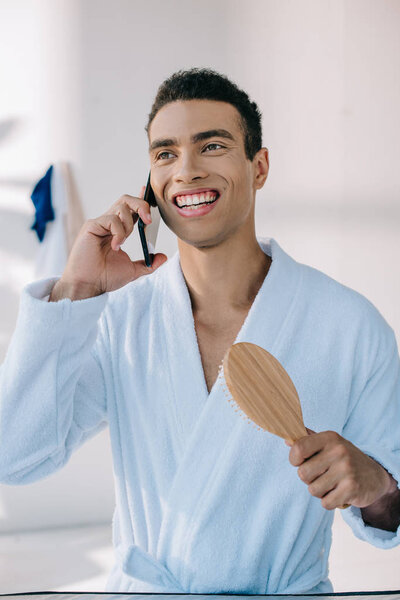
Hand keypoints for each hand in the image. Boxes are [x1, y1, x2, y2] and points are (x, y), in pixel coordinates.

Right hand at [50, 187, 166, 299]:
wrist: (88, 286)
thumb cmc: (105, 278)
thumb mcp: (133, 271)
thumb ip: (148, 264)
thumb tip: (163, 257)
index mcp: (118, 231)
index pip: (131, 210)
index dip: (141, 200)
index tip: (148, 192)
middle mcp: (108, 224)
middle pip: (126, 200)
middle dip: (141, 205)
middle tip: (149, 221)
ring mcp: (100, 224)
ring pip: (121, 207)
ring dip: (128, 224)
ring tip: (122, 242)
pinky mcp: (91, 226)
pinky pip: (111, 219)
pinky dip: (118, 232)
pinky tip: (115, 246)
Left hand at [286, 430, 393, 509]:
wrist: (375, 476)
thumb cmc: (344, 459)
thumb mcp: (329, 444)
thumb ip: (307, 440)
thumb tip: (286, 440)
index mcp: (329, 438)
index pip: (298, 448)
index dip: (294, 459)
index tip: (300, 462)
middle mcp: (338, 451)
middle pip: (303, 473)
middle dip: (308, 479)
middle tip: (321, 476)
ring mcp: (346, 470)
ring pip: (313, 490)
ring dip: (319, 491)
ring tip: (331, 484)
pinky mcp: (352, 488)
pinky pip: (325, 503)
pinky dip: (329, 502)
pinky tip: (338, 493)